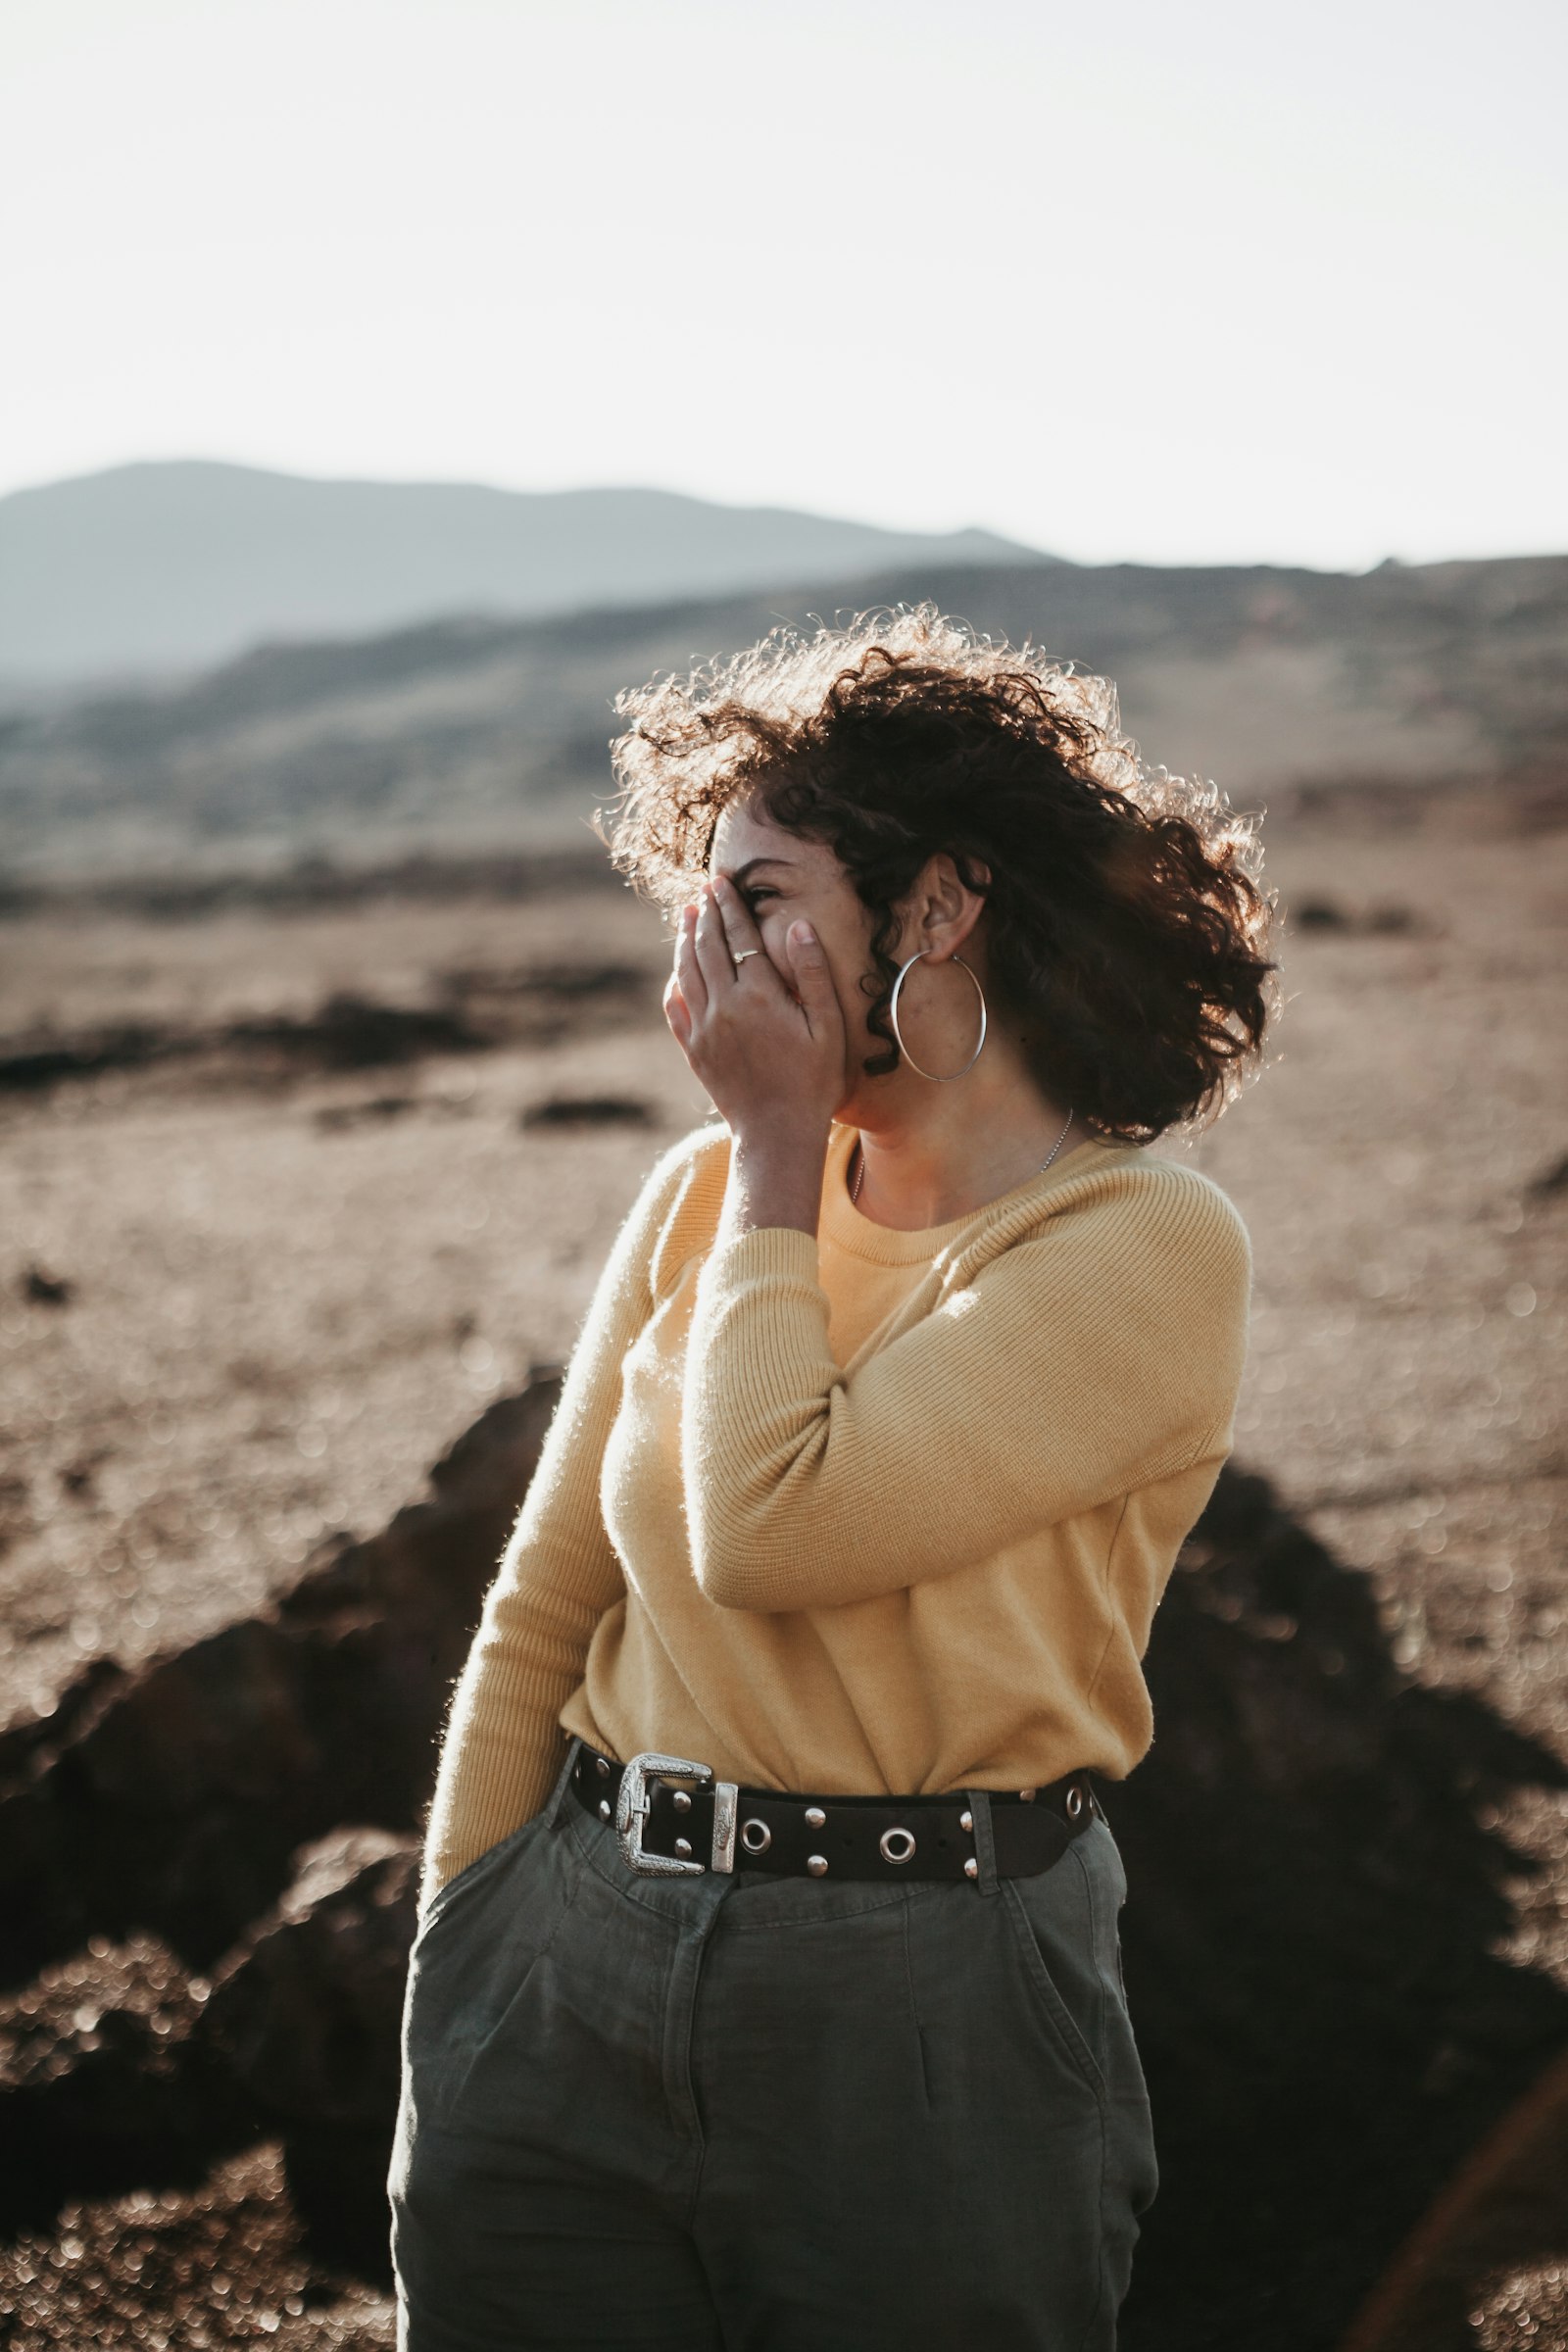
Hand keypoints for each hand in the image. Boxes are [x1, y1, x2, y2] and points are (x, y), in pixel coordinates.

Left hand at [664, 875, 844, 1141]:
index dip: (730, 906)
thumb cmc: (813, 1080)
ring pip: (687, 971)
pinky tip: (677, 971)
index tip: (721, 883)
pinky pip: (676, 1006)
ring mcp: (704, 1028)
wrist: (777, 1131)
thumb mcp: (827, 1026)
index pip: (740, 936)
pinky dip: (675, 981)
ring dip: (685, 940)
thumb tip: (798, 926)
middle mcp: (725, 1006)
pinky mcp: (694, 1049)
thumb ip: (812, 974)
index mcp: (760, 995)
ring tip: (687, 916)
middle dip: (705, 914)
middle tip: (703, 890)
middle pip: (708, 946)